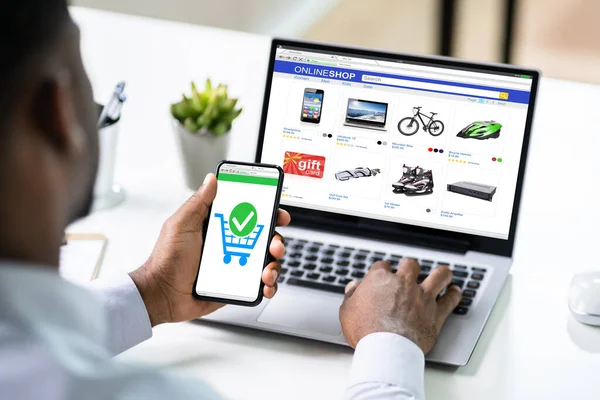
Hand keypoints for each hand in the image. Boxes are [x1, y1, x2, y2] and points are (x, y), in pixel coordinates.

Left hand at [130, 173, 290, 325]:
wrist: (162, 294)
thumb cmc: (167, 260)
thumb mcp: (181, 225)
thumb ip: (198, 202)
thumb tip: (212, 179)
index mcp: (219, 226)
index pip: (250, 214)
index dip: (268, 212)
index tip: (278, 213)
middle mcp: (230, 244)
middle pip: (264, 238)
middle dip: (277, 240)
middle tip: (274, 245)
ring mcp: (235, 264)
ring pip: (266, 261)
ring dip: (274, 264)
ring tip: (266, 271)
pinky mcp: (237, 285)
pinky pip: (260, 284)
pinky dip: (269, 284)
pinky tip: (265, 285)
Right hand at [339, 259, 461, 353]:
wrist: (387, 349)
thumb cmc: (365, 331)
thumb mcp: (347, 311)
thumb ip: (351, 296)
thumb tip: (353, 287)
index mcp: (380, 279)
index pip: (382, 266)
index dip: (383, 271)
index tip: (383, 276)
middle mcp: (403, 282)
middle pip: (411, 265)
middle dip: (410, 267)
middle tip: (410, 271)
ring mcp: (422, 296)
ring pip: (438, 276)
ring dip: (441, 274)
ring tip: (444, 274)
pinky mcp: (436, 312)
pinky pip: (450, 300)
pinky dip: (454, 294)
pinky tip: (455, 292)